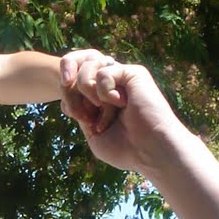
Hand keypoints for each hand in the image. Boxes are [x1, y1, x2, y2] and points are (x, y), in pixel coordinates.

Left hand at [59, 51, 185, 175]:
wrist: (151, 151)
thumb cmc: (126, 150)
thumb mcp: (93, 134)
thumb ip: (80, 111)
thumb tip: (73, 87)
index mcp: (102, 102)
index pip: (71, 86)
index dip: (68, 100)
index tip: (78, 117)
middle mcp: (112, 87)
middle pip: (76, 75)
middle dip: (72, 95)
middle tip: (85, 116)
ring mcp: (122, 79)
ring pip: (88, 68)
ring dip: (88, 91)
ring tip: (102, 109)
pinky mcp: (133, 73)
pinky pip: (104, 72)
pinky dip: (105, 91)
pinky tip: (121, 103)